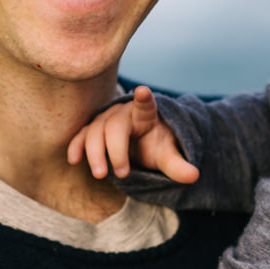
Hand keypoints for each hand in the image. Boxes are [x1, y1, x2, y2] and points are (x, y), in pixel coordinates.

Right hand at [67, 86, 200, 183]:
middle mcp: (123, 113)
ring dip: (95, 153)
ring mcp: (106, 120)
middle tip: (122, 174)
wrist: (142, 142)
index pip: (146, 106)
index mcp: (146, 115)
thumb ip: (178, 165)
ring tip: (101, 175)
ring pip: (94, 130)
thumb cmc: (156, 146)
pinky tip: (74, 160)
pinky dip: (77, 146)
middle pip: (114, 127)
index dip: (144, 100)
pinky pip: (82, 135)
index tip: (143, 91)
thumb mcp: (167, 156)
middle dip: (116, 150)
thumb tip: (195, 176)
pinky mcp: (93, 130)